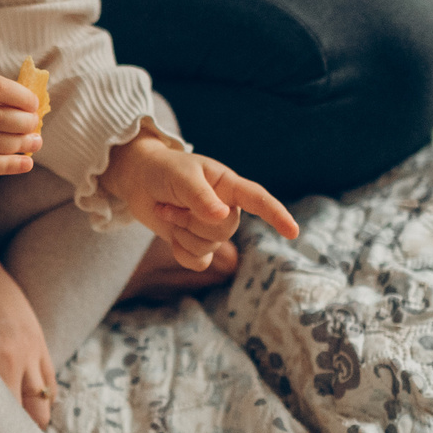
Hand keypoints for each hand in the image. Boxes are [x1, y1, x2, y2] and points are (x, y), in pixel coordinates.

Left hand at [100, 132, 298, 270]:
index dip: (276, 215)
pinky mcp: (196, 244)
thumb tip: (222, 217)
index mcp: (229, 186)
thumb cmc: (165, 170)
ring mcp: (211, 229)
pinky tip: (171, 235)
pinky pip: (198, 262)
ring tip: (168, 210)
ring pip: (210, 247)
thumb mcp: (182, 177)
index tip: (293, 232)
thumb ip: (201, 197)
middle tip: (172, 203)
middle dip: (192, 221)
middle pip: (225, 230)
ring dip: (182, 232)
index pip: (258, 200)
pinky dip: (181, 251)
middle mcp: (226, 209)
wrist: (140, 181)